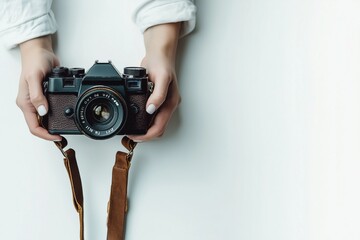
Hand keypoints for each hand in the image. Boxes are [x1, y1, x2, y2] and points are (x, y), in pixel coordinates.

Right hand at [16, 36, 61, 140]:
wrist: (40, 51)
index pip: (33, 126)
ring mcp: (39, 101)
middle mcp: (31, 104)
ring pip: (46, 119)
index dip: (45, 135)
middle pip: (40, 126)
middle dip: (51, 133)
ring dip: (54, 125)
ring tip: (66, 127)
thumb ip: (37, 95)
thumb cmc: (34, 62)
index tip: (57, 137)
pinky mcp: (46, 96)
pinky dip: (58, 114)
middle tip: (64, 135)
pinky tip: (66, 114)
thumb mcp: (35, 77)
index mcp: (25, 103)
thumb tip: (42, 111)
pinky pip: (52, 110)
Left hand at [129, 23, 180, 141]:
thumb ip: (158, 94)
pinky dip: (144, 121)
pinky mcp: (157, 100)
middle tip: (131, 136)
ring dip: (145, 130)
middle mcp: (167, 105)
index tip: (135, 136)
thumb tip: (151, 110)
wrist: (159, 53)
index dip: (147, 135)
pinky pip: (151, 116)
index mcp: (170, 103)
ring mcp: (163, 103)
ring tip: (132, 130)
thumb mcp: (162, 77)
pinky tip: (135, 118)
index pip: (160, 127)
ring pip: (155, 124)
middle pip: (158, 129)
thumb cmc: (162, 64)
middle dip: (146, 135)